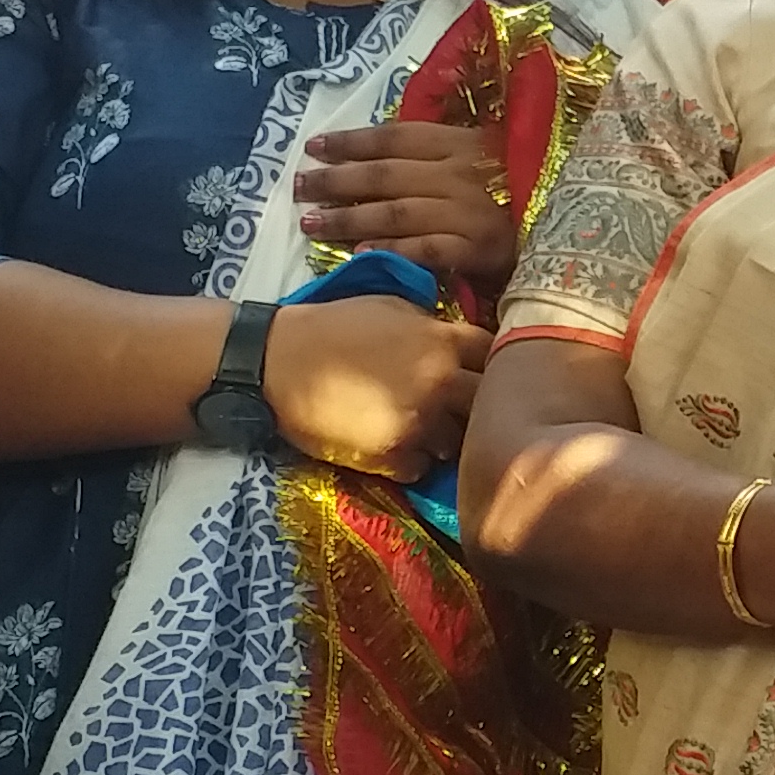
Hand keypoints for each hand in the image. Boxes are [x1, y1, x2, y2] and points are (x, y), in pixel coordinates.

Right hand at [267, 293, 489, 474]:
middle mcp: (439, 384)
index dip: (494, 363)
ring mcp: (418, 423)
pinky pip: (422, 468)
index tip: (482, 370)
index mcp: (442, 342)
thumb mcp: (392, 306)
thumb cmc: (333, 325)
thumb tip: (462, 341)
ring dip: (447, 438)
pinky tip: (395, 445)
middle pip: (489, 403)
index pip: (498, 355)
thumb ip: (435, 325)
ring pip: (458, 442)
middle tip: (461, 407)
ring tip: (423, 428)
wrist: (277, 361)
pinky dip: (413, 460)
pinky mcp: (391, 456)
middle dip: (480, 405)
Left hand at [298, 121, 520, 288]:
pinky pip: (426, 249)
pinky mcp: (479, 248)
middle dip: (337, 180)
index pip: (396, 136)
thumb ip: (446, 154)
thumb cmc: (529, 194)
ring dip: (349, 217)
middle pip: (386, 174)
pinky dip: (392, 250)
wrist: (579, 235)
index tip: (314, 145)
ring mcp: (470, 211)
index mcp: (464, 143)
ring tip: (312, 223)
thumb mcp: (491, 160)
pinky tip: (361, 254)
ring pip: (397, 211)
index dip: (352, 141)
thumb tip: (389, 151)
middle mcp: (462, 173)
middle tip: (299, 187)